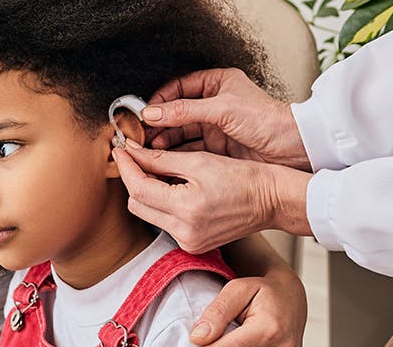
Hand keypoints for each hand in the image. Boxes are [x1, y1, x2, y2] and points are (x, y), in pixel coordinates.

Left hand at [113, 141, 311, 253]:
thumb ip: (160, 159)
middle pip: (137, 204)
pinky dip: (160, 204)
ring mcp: (188, 242)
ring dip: (145, 191)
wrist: (271, 200)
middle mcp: (184, 232)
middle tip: (134, 156)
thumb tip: (131, 152)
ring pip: (148, 214)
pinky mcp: (192, 245)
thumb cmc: (242, 177)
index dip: (126, 166)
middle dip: (133, 179)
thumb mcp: (199, 161)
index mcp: (186, 209)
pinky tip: (168, 187)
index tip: (121, 149)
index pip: (138, 188)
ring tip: (153, 169)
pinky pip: (164, 223)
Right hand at [144, 68, 310, 170]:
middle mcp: (214, 103)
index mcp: (217, 83)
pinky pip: (191, 148)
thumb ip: (184, 111)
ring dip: (165, 139)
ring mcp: (216, 126)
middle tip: (143, 134)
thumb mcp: (221, 110)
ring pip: (182, 132)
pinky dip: (177, 153)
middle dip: (159, 123)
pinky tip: (165, 158)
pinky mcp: (218, 148)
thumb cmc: (267, 120)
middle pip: (177, 112)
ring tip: (152, 148)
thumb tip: (152, 112)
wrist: (294, 148)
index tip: (145, 112)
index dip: (160, 99)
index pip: (179, 87)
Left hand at [190, 268, 306, 346]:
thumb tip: (198, 338)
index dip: (205, 346)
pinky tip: (237, 340)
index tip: (194, 341)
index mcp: (268, 329)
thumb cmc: (263, 290)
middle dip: (218, 346)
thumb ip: (218, 312)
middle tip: (210, 335)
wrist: (291, 295)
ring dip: (230, 346)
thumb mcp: (237, 289)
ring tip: (228, 334)